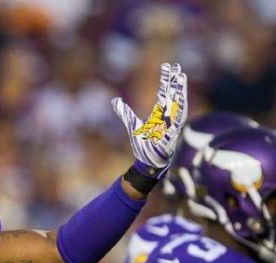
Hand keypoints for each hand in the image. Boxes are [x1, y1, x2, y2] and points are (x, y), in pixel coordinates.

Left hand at [112, 63, 187, 178]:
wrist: (147, 163)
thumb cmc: (143, 145)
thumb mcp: (132, 124)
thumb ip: (124, 112)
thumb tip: (115, 100)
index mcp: (160, 113)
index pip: (164, 92)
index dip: (166, 79)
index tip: (168, 66)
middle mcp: (168, 117)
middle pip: (173, 95)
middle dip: (175, 82)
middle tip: (177, 67)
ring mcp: (171, 125)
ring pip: (177, 105)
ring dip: (179, 92)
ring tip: (181, 79)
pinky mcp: (171, 134)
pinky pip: (177, 121)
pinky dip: (179, 110)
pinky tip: (180, 101)